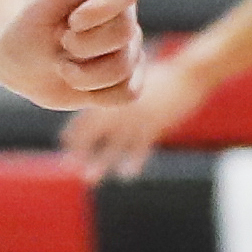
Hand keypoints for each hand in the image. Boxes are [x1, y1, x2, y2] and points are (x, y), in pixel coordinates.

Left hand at [0, 0, 142, 113]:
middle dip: (83, 45)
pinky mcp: (129, 80)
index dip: (101, 9)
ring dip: (82, 74)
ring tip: (62, 66)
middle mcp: (124, 15)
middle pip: (123, 33)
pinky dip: (95, 94)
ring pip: (122, 69)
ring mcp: (130, 49)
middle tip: (61, 43)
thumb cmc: (30, 31)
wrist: (22, 65)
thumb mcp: (38, 8)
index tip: (73, 21)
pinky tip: (77, 83)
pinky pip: (127, 94)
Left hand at [61, 52, 205, 180]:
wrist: (186, 74)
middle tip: (68, 165)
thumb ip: (116, 92)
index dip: (74, 131)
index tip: (64, 144)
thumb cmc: (159, 75)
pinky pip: (141, 146)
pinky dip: (134, 160)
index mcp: (111, 93)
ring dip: (102, 161)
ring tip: (90, 177)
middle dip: (81, 149)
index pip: (86, 115)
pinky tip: (127, 174)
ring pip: (115, 143)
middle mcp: (119, 105)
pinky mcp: (156, 124)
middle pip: (94, 131)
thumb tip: (99, 99)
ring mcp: (137, 116)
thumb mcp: (133, 81)